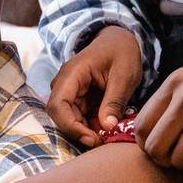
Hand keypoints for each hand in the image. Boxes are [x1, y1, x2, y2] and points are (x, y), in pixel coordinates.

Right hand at [48, 26, 144, 145]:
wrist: (119, 41)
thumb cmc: (122, 53)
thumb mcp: (124, 76)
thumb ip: (115, 101)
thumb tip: (107, 127)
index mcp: (73, 73)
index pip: (58, 105)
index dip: (71, 126)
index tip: (93, 139)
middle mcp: (65, 84)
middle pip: (61, 116)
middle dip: (80, 132)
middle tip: (103, 141)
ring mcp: (70, 92)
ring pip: (69, 119)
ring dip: (86, 131)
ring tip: (108, 135)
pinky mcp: (78, 99)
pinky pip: (79, 117)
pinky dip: (91, 126)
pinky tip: (106, 128)